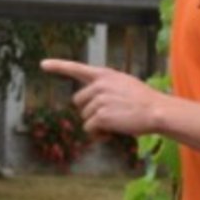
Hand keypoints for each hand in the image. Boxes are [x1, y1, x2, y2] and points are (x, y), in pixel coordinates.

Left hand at [40, 59, 164, 136]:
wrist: (156, 111)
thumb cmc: (144, 101)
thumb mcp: (124, 85)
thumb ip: (106, 88)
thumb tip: (92, 103)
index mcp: (105, 74)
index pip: (77, 68)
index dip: (58, 66)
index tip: (43, 64)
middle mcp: (99, 84)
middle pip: (78, 102)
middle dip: (90, 111)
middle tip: (110, 115)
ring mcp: (99, 100)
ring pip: (84, 117)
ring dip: (96, 124)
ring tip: (116, 122)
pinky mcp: (100, 115)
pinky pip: (89, 128)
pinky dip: (99, 134)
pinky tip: (113, 131)